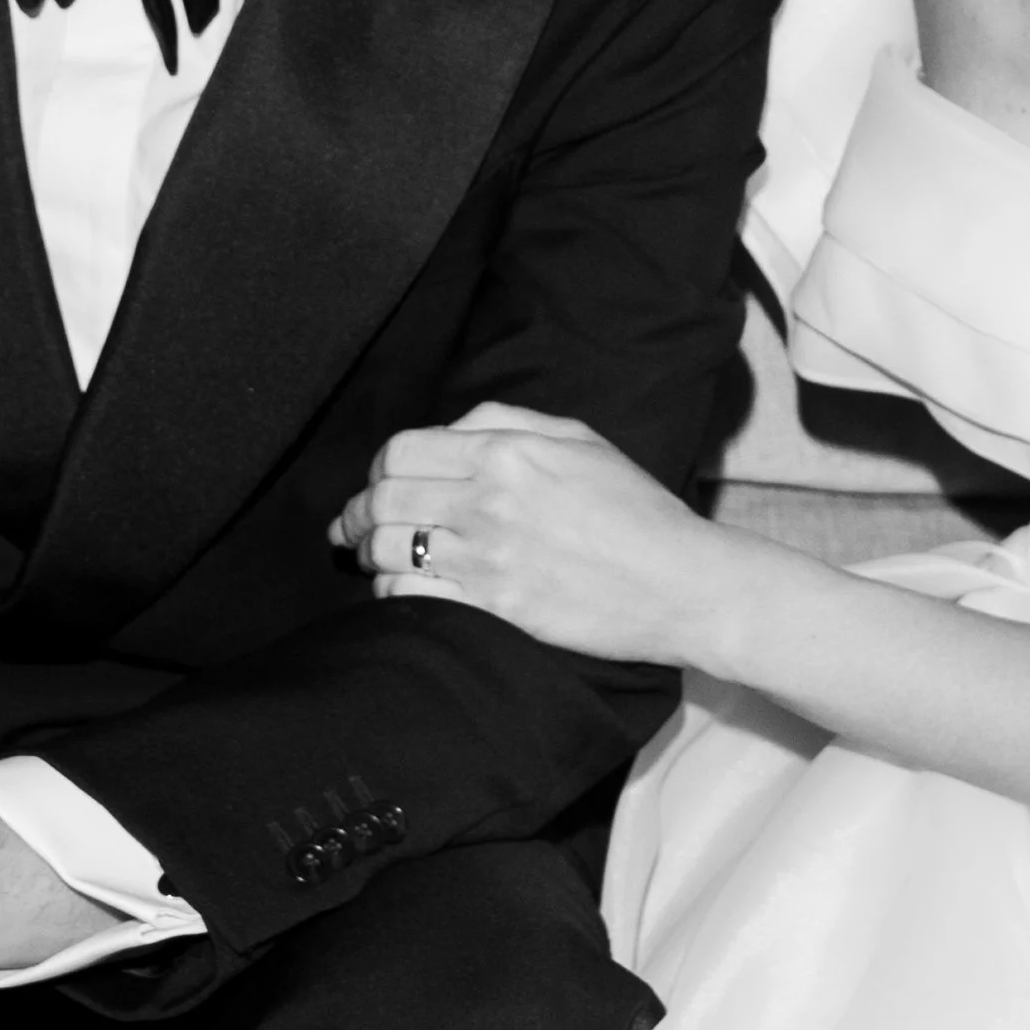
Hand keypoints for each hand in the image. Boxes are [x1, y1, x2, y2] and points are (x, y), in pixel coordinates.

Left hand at [330, 402, 728, 666]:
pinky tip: (400, 590)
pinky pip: (409, 597)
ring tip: (366, 557)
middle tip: (347, 527)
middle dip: (355, 513)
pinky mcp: (495, 608)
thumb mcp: (580, 439)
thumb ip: (507, 421)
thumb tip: (450, 428)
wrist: (682, 583)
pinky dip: (390, 592)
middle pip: (383, 498)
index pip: (401, 450)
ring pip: (385, 549)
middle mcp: (489, 500)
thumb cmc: (637, 509)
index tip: (376, 483)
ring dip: (366, 553)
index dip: (377, 467)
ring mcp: (489, 557)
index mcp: (507, 451)